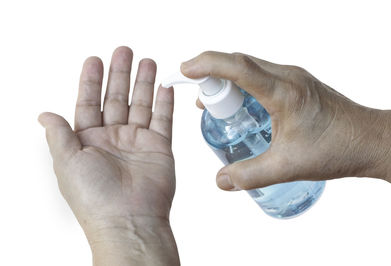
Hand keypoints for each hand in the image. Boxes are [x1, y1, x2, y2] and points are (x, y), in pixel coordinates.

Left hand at [39, 47, 178, 265]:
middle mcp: (113, 139)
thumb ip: (58, 135)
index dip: (91, 81)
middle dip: (119, 74)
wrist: (128, 220)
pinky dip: (164, 102)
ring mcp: (137, 142)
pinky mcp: (159, 148)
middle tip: (123, 52)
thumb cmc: (94, 197)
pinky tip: (164, 86)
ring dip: (143, 83)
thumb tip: (44, 114)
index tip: (94, 60)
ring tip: (146, 62)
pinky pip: (163, 119)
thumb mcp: (66, 162)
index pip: (88, 103)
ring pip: (140, 104)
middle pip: (116, 98)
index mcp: (88, 141)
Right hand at [181, 51, 390, 190]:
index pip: (238, 67)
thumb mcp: (288, 166)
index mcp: (284, 91)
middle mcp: (288, 77)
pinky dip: (243, 84)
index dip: (208, 64)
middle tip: (198, 97)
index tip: (186, 70)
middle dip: (212, 73)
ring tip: (215, 104)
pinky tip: (240, 107)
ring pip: (250, 67)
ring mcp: (293, 78)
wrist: (369, 140)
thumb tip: (222, 181)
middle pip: (240, 62)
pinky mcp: (296, 84)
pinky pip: (261, 75)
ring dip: (227, 79)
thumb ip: (250, 175)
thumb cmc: (337, 148)